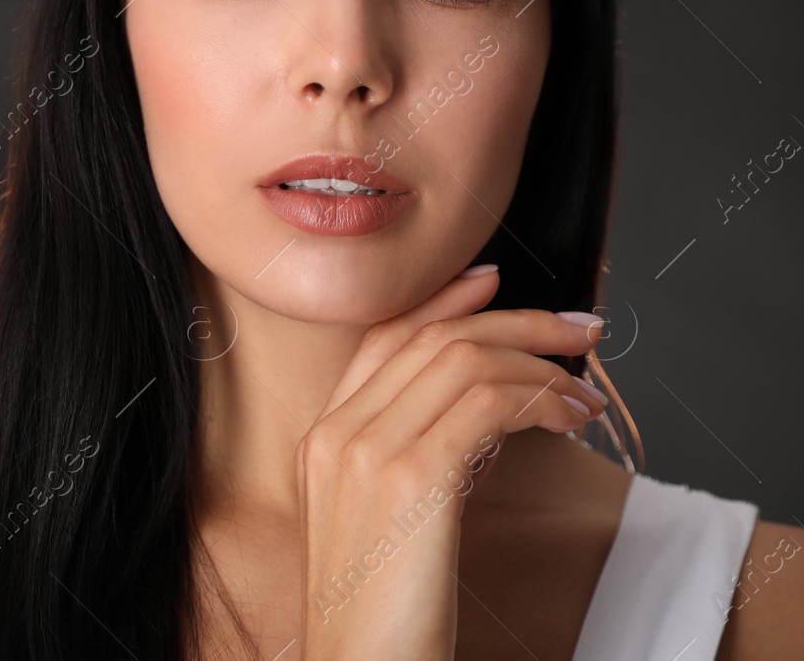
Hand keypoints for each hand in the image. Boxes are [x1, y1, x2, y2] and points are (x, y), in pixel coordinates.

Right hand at [295, 265, 605, 660]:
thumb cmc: (383, 618)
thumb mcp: (382, 525)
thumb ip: (411, 462)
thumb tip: (481, 415)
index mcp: (320, 441)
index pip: (382, 339)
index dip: (441, 303)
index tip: (491, 283)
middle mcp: (335, 434)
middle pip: (430, 338)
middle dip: (515, 322)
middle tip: (577, 328)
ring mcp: (366, 452)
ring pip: (463, 360)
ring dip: (539, 363)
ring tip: (583, 391)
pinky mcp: (410, 478)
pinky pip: (486, 403)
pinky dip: (538, 398)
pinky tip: (566, 419)